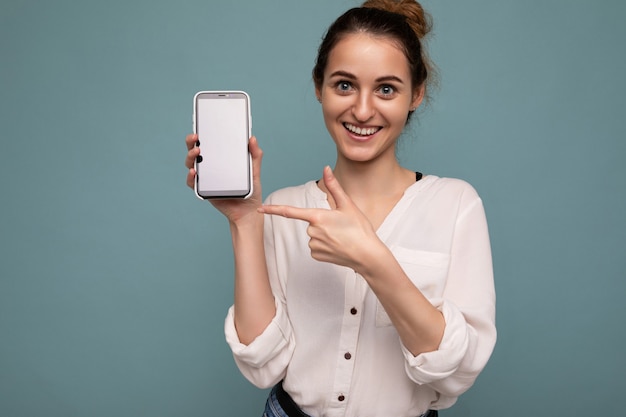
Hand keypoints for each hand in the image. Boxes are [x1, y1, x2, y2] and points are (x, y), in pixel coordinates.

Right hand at [185, 134, 264, 223]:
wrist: (248, 211)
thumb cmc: (250, 190)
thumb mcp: (254, 170)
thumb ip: (255, 155)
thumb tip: (252, 138)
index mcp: (220, 159)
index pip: (208, 143)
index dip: (202, 134)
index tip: (202, 126)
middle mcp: (210, 167)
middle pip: (195, 151)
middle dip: (191, 142)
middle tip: (196, 137)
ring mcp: (205, 178)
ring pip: (191, 164)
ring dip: (191, 157)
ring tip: (197, 152)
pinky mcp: (203, 190)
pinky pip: (192, 183)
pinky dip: (190, 177)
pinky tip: (194, 172)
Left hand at [259, 166, 380, 270]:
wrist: (367, 255)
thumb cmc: (360, 229)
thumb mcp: (347, 205)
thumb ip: (334, 186)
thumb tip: (326, 169)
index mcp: (317, 217)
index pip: (290, 212)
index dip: (273, 210)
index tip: (261, 209)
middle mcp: (312, 231)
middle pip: (311, 222)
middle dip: (322, 222)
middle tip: (341, 226)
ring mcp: (313, 245)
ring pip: (314, 235)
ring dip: (325, 235)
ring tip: (341, 237)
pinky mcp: (316, 255)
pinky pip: (316, 247)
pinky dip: (325, 246)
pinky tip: (338, 246)